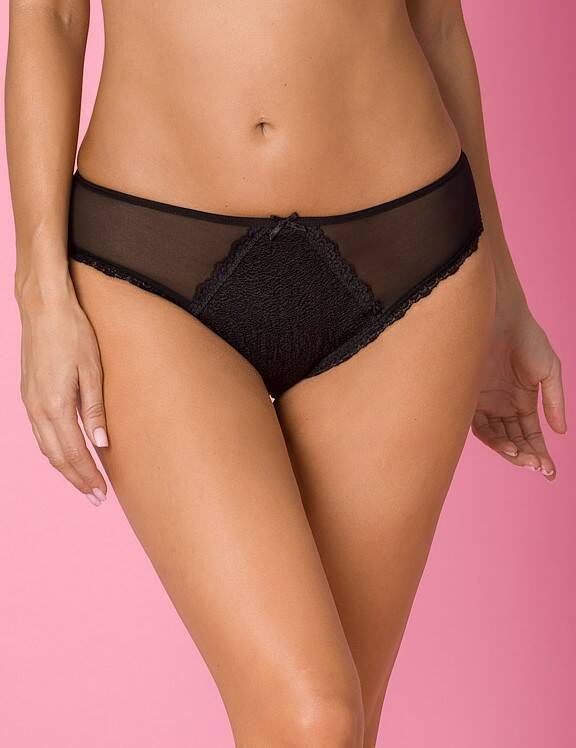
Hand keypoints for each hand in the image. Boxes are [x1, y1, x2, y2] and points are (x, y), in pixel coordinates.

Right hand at [17, 286, 108, 505]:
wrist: (43, 307)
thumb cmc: (73, 334)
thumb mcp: (92, 370)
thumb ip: (95, 409)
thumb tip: (101, 443)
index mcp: (55, 405)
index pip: (74, 453)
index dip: (88, 475)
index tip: (102, 493)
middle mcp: (37, 408)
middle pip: (57, 457)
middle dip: (77, 479)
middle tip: (96, 497)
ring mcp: (29, 402)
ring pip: (46, 447)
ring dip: (65, 468)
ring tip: (84, 482)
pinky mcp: (28, 394)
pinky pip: (40, 433)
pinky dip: (54, 450)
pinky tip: (66, 454)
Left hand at [471, 307, 566, 479]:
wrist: (499, 317)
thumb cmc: (527, 338)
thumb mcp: (549, 371)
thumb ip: (554, 402)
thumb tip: (561, 433)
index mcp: (522, 401)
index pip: (530, 434)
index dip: (540, 453)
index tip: (550, 471)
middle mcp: (501, 406)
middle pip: (513, 440)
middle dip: (526, 457)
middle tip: (538, 467)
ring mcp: (485, 403)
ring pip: (496, 437)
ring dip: (511, 452)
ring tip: (524, 458)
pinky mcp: (469, 397)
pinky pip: (478, 426)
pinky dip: (493, 439)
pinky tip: (507, 446)